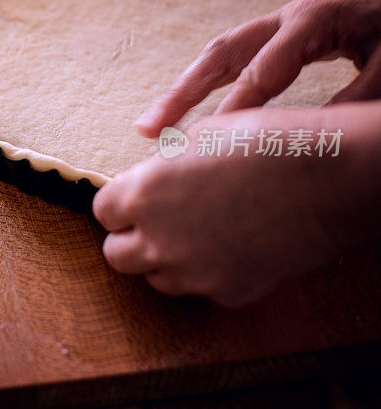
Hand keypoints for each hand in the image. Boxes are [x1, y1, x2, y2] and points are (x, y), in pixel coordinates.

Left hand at [93, 104, 380, 306]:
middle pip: (117, 255)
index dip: (118, 204)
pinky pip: (201, 288)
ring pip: (156, 277)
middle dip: (131, 237)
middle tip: (156, 221)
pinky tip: (231, 246)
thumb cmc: (264, 144)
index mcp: (143, 194)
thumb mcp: (197, 137)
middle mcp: (158, 240)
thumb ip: (158, 168)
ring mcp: (192, 272)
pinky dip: (208, 272)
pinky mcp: (227, 292)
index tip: (132, 200)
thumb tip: (146, 179)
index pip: (101, 212)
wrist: (327, 178)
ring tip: (196, 232)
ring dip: (165, 258)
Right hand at [134, 0, 380, 137]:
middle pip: (222, 53)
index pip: (261, 74)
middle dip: (183, 92)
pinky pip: (236, 54)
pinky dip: (207, 79)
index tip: (204, 148)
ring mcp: (283, 20)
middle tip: (148, 128)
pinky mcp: (286, 29)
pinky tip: (190, 105)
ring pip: (220, 52)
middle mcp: (289, 17)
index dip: (233, 113)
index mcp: (314, 21)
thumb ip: (348, 107)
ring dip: (185, 86)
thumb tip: (302, 146)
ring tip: (152, 122)